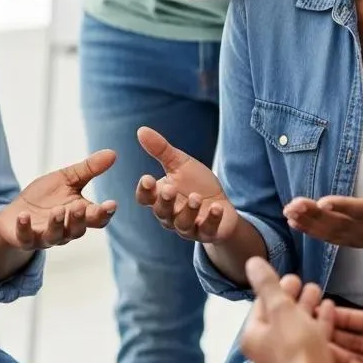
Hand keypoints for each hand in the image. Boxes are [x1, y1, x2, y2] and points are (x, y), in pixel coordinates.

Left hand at [0, 149, 117, 249]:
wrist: (17, 213)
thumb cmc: (46, 197)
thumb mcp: (67, 179)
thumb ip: (89, 169)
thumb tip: (113, 153)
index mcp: (78, 215)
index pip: (97, 218)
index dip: (105, 213)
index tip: (111, 204)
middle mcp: (65, 229)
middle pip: (77, 230)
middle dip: (79, 219)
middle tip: (79, 206)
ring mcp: (45, 236)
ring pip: (55, 236)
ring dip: (56, 224)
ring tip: (57, 210)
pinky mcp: (25, 239)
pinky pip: (26, 238)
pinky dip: (24, 228)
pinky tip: (23, 216)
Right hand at [134, 126, 240, 241]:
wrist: (222, 204)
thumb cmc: (196, 184)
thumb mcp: (179, 164)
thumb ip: (160, 150)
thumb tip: (141, 129)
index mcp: (160, 197)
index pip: (145, 198)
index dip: (144, 191)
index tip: (147, 179)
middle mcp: (170, 215)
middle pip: (161, 212)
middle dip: (164, 201)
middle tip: (169, 189)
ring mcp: (189, 226)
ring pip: (182, 224)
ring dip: (189, 211)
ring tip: (196, 197)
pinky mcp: (208, 232)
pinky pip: (207, 230)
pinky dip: (212, 220)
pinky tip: (217, 208)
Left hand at [240, 257, 352, 362]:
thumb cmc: (296, 349)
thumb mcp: (280, 309)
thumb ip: (267, 284)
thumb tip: (250, 262)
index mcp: (253, 336)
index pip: (260, 305)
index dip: (274, 287)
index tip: (290, 276)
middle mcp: (267, 350)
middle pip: (279, 315)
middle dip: (292, 296)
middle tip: (303, 281)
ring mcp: (288, 360)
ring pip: (297, 326)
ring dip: (307, 307)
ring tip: (317, 289)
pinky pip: (312, 339)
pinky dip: (319, 322)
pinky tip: (329, 308)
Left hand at [284, 146, 362, 247]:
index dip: (343, 207)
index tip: (322, 203)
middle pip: (342, 224)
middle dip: (315, 216)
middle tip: (291, 205)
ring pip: (335, 233)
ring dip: (310, 224)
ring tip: (288, 213)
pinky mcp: (361, 242)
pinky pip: (335, 239)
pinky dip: (315, 232)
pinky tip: (297, 224)